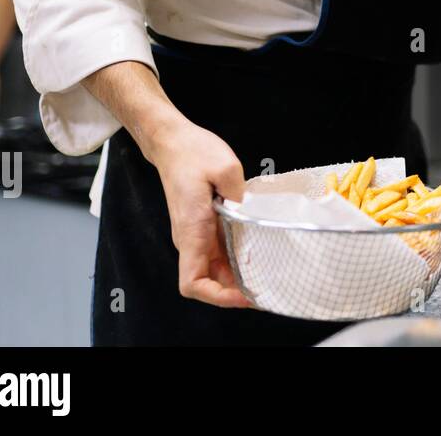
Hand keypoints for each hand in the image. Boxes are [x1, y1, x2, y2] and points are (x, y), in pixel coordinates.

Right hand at [147, 117, 251, 308]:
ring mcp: (196, 234)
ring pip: (214, 269)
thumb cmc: (193, 153)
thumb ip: (241, 196)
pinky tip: (257, 253)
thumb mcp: (225, 168)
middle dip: (234, 292)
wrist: (173, 143)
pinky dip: (235, 260)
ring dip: (237, 277)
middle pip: (207, 282)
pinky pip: (217, 252)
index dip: (217, 296)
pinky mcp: (202, 226)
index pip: (192, 282)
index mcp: (192, 230)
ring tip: (266, 275)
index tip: (244, 296)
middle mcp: (190, 239)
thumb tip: (253, 216)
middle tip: (267, 289)